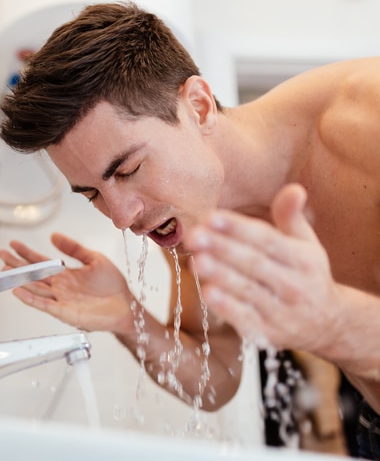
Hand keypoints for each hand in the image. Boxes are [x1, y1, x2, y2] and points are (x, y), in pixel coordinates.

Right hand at [0, 232, 134, 333]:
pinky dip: (30, 299)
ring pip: (35, 288)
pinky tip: (19, 291)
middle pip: (33, 274)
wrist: (126, 305)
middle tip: (2, 254)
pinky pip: (44, 305)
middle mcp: (60, 287)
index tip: (14, 244)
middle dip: (17, 264)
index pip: (41, 261)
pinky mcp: (65, 313)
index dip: (27, 253)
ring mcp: (60, 300)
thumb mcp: (94, 259)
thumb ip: (73, 248)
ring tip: (5, 271)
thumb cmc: (113, 286)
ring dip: (20, 280)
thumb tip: (54, 235)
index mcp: (66, 274)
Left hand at [185, 183, 340, 352]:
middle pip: (255, 264)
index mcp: (304, 259)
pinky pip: (246, 319)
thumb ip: (291, 217)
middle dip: (223, 248)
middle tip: (194, 235)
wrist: (329, 325)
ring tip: (196, 260)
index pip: (268, 240)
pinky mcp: (269, 334)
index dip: (239, 228)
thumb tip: (294, 188)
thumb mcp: (305, 244)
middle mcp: (296, 285)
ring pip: (249, 291)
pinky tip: (206, 292)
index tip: (211, 216)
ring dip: (221, 275)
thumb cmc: (306, 274)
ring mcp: (283, 312)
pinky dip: (226, 307)